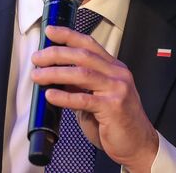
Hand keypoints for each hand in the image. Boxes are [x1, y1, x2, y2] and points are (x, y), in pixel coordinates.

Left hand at [31, 26, 158, 171]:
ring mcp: (117, 89)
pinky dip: (64, 97)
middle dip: (56, 54)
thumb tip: (55, 76)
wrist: (138, 144)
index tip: (50, 31)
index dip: (68, 35)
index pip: (89, 44)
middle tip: (37, 58)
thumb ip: (80, 85)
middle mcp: (117, 74)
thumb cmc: (116, 122)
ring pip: (82, 74)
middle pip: (83, 55)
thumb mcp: (98, 97)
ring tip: (37, 76)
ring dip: (56, 73)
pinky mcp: (113, 107)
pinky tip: (50, 95)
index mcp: (114, 68)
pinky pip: (84, 99)